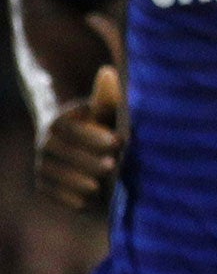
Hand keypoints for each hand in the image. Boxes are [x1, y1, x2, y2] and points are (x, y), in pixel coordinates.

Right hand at [36, 63, 123, 210]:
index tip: (117, 141)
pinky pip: (50, 193)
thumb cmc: (101, 125)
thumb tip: (108, 71)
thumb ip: (106, 97)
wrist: (81, 146)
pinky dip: (66, 199)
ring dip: (74, 182)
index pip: (71, 129)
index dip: (93, 136)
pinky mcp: (43, 184)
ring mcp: (42, 164)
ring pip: (52, 175)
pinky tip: (85, 202)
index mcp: (60, 122)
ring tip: (98, 187)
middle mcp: (45, 143)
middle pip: (61, 154)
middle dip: (86, 161)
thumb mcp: (105, 110)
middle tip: (111, 166)